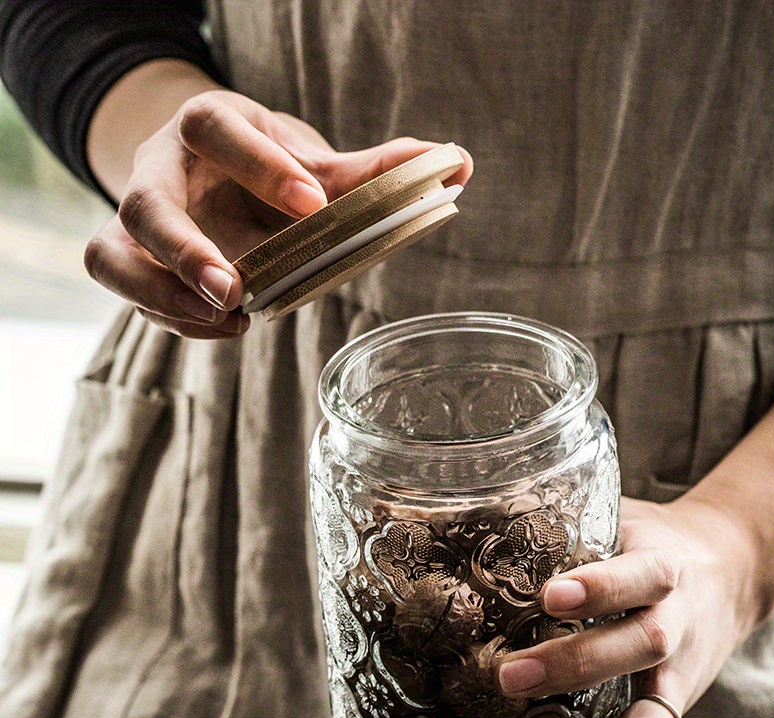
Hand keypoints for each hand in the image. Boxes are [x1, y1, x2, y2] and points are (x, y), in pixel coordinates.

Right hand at [85, 84, 471, 338]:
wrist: (209, 175)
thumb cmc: (265, 169)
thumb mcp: (313, 164)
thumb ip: (375, 171)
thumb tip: (459, 164)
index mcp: (208, 129)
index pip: (218, 129)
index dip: (260, 164)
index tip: (312, 203)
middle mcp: (161, 171)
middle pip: (144, 202)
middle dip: (185, 250)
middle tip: (237, 290)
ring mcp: (136, 221)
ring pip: (111, 254)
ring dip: (162, 296)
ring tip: (228, 321)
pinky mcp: (131, 263)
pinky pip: (132, 295)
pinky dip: (175, 319)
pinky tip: (228, 329)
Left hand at [495, 492, 773, 717]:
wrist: (728, 576)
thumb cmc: (647, 546)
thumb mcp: (620, 522)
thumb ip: (566, 527)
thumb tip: (462, 512)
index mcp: (664, 571)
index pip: (642, 577)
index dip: (600, 588)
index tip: (549, 595)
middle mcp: (675, 628)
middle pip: (640, 648)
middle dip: (575, 665)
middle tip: (507, 676)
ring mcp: (673, 681)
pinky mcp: (661, 715)